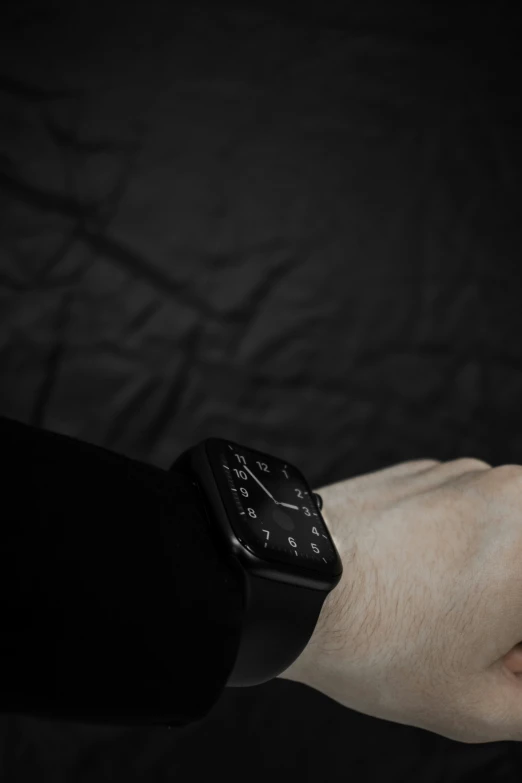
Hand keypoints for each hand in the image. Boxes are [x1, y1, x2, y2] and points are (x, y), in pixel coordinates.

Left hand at [279, 457, 521, 743]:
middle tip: (489, 651)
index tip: (508, 657)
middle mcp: (512, 492)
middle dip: (516, 615)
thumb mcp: (480, 704)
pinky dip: (458, 548)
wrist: (287, 581)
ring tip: (443, 621)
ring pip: (507, 535)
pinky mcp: (421, 472)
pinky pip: (464, 514)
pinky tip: (412, 583)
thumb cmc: (380, 642)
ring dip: (495, 579)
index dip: (520, 645)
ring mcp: (463, 474)